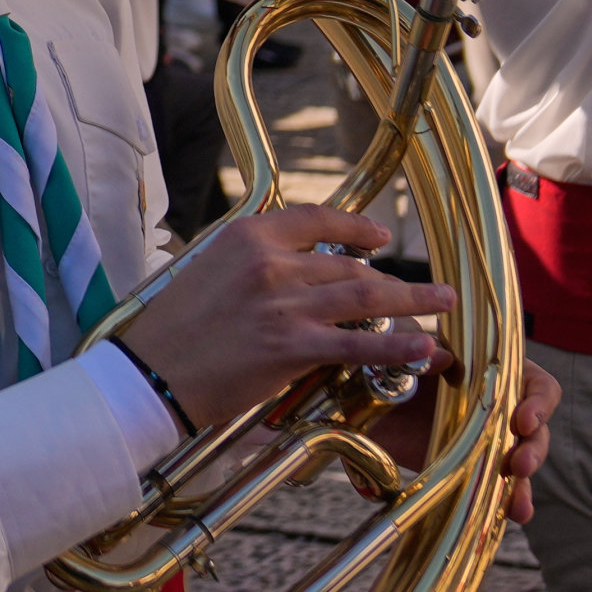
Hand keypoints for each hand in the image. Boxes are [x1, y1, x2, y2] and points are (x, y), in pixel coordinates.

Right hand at [115, 206, 452, 432]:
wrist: (150, 373)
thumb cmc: (171, 330)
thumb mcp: (206, 270)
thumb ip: (250, 263)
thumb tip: (291, 267)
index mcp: (246, 236)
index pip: (316, 218)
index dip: (356, 227)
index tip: (379, 238)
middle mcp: (271, 263)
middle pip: (349, 263)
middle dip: (394, 277)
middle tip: (427, 288)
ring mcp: (285, 304)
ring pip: (366, 295)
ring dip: (413, 301)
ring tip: (441, 304)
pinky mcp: (293, 347)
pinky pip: (359, 343)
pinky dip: (397, 344)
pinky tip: (424, 347)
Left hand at [373, 358, 560, 523]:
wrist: (364, 388)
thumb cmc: (396, 353)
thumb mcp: (405, 343)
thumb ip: (422, 346)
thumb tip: (443, 357)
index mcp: (497, 372)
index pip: (538, 387)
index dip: (539, 404)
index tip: (524, 421)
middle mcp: (500, 408)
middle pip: (535, 432)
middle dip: (534, 450)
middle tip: (520, 465)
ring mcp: (486, 440)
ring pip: (520, 464)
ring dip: (524, 485)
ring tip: (518, 506)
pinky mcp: (468, 466)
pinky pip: (494, 487)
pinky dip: (505, 502)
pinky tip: (512, 515)